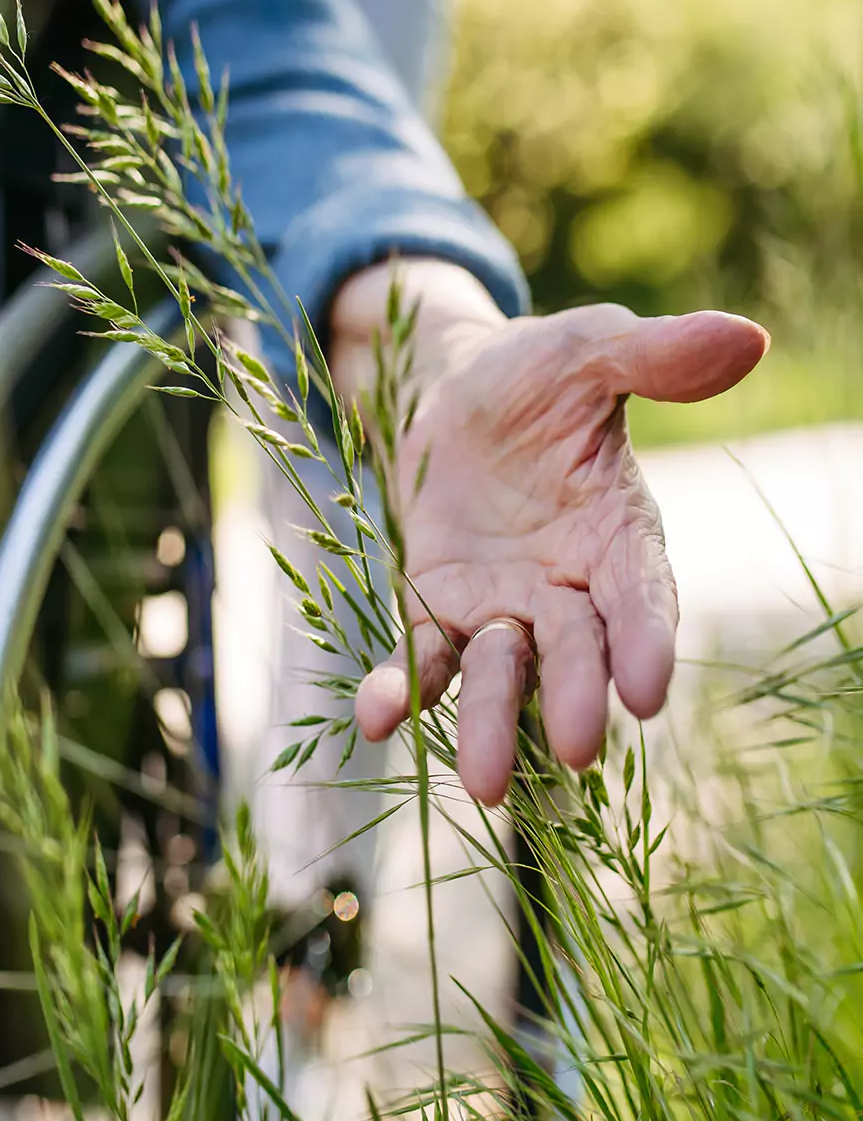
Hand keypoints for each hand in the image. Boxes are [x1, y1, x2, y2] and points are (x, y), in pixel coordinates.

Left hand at [330, 263, 768, 804]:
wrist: (456, 388)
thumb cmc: (539, 372)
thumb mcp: (589, 350)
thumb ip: (654, 356)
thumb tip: (743, 337)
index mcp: (619, 532)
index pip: (642, 594)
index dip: (647, 638)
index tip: (648, 690)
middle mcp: (568, 585)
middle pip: (575, 649)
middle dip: (576, 695)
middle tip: (575, 749)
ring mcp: (501, 603)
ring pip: (500, 670)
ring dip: (489, 721)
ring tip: (482, 784)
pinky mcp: (438, 605)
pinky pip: (424, 653)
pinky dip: (403, 687)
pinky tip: (376, 715)